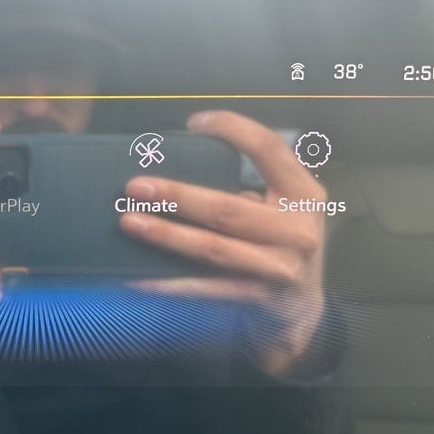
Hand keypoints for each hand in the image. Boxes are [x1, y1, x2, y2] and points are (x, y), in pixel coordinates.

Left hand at [119, 110, 327, 375]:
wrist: (301, 311)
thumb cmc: (279, 247)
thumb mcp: (280, 211)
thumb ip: (246, 190)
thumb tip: (176, 170)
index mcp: (303, 195)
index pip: (269, 149)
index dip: (232, 129)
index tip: (193, 122)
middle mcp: (298, 230)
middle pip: (227, 208)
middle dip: (176, 196)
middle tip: (135, 187)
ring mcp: (280, 267)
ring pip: (214, 247)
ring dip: (166, 234)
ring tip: (130, 222)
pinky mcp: (259, 298)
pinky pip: (205, 289)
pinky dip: (169, 284)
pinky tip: (138, 278)